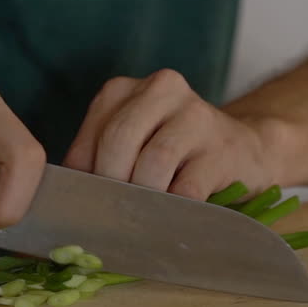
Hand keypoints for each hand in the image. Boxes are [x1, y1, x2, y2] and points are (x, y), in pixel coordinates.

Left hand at [63, 69, 287, 200]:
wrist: (245, 152)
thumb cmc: (174, 157)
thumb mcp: (129, 146)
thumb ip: (97, 162)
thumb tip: (62, 202)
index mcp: (122, 90)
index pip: (88, 140)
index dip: (84, 181)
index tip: (88, 209)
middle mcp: (160, 89)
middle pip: (117, 143)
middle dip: (112, 188)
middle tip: (115, 217)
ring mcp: (195, 114)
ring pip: (152, 164)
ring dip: (144, 201)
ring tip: (145, 218)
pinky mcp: (222, 148)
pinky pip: (187, 188)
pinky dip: (174, 211)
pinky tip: (173, 218)